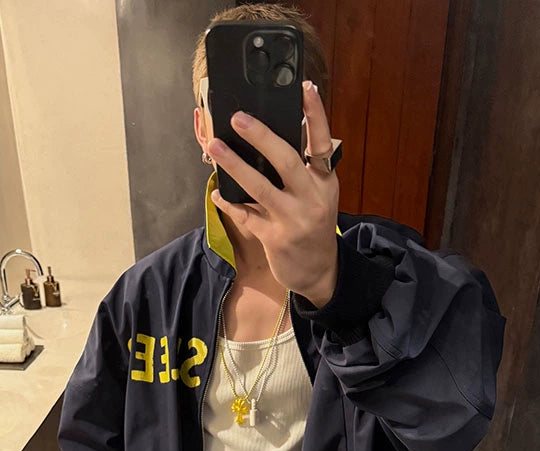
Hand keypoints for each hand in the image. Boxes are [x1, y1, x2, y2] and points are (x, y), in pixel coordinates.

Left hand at [207, 80, 339, 307]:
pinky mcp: (275, 238)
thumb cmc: (313, 227)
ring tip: (213, 147)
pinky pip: (246, 215)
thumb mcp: (318, 195)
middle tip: (237, 118)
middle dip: (261, 136)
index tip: (304, 88)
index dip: (315, 115)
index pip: (322, 142)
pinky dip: (228, 203)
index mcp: (325, 182)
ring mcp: (293, 220)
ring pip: (260, 187)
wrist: (318, 272)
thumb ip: (304, 169)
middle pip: (286, 160)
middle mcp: (312, 198)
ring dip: (234, 165)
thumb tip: (277, 133)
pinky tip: (216, 193)